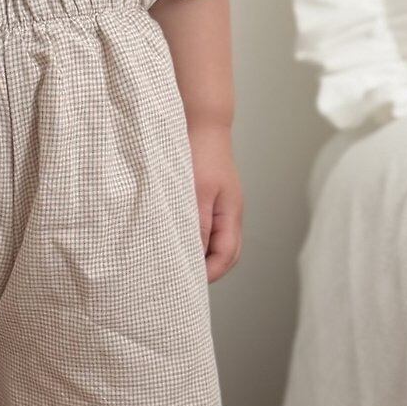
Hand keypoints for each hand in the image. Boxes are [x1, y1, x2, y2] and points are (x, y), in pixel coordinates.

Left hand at [190, 124, 242, 281]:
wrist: (203, 122)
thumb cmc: (200, 153)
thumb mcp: (197, 193)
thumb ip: (197, 226)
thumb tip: (195, 257)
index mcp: (231, 214)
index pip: (226, 256)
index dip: (209, 273)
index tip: (187, 283)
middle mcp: (229, 213)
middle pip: (225, 253)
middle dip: (206, 270)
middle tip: (180, 280)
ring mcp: (221, 205)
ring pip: (215, 240)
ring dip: (199, 254)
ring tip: (175, 262)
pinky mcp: (210, 197)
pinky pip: (206, 225)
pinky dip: (193, 237)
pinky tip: (175, 237)